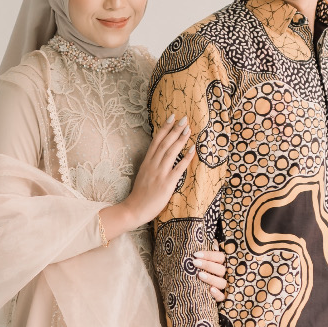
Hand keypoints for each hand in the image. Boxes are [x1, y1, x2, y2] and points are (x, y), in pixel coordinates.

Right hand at [100, 115, 194, 239]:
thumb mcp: (143, 175)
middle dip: (175, 129)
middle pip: (165, 143)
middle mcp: (153, 165)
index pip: (156, 141)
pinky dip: (186, 158)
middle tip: (184, 119)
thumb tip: (160, 156)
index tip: (172, 117)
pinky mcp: (166, 184)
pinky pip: (178, 168)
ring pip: (171, 152)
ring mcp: (159, 174)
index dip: (164, 128)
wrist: (134, 209)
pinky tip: (192, 150)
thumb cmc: (140, 195)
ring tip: (188, 129)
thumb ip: (151, 165)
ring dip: (180, 139)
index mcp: (147, 162)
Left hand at [193, 246, 226, 302]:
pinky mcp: (221, 297)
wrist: (197, 289)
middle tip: (195, 262)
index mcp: (222, 264)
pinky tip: (210, 290)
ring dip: (211, 278)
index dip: (209, 255)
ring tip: (199, 275)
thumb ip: (208, 248)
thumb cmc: (202, 269)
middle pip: (221, 269)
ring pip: (222, 283)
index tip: (195, 254)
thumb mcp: (204, 258)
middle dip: (207, 265)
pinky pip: (222, 297)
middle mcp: (224, 274)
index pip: (220, 257)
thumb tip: (210, 241)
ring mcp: (223, 286)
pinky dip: (217, 294)